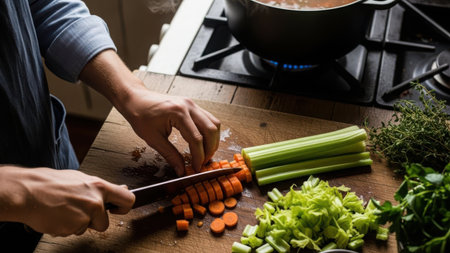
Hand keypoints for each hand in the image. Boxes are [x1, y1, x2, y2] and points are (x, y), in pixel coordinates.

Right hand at [1, 167, 134, 236]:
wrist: (28, 192)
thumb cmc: (51, 183)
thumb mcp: (80, 178)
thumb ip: (99, 188)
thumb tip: (120, 189)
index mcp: (99, 186)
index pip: (127, 199)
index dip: (125, 208)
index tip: (119, 210)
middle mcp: (95, 202)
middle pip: (105, 223)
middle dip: (94, 222)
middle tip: (79, 212)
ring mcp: (84, 216)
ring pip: (86, 228)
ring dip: (77, 224)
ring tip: (64, 210)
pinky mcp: (72, 228)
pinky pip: (73, 232)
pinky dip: (66, 227)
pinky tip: (58, 216)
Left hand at [78, 50, 220, 175]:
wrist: (136, 99)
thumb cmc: (140, 115)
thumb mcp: (153, 139)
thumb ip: (170, 155)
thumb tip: (181, 170)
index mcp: (178, 113)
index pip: (196, 139)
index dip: (199, 156)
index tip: (196, 168)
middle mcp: (189, 106)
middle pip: (210, 130)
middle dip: (209, 149)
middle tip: (203, 163)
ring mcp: (192, 104)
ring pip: (214, 123)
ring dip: (213, 140)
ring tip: (205, 154)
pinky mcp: (192, 105)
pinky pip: (208, 119)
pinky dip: (209, 132)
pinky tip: (204, 142)